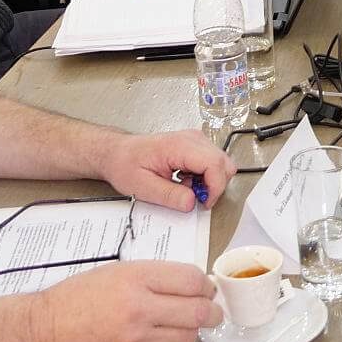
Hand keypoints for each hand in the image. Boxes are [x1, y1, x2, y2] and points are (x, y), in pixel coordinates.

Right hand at [30, 261, 218, 341]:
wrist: (44, 333)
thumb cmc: (76, 300)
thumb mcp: (117, 272)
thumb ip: (155, 276)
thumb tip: (192, 283)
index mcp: (135, 279)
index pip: (191, 279)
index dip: (205, 285)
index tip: (205, 289)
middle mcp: (138, 309)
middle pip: (198, 311)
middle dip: (212, 310)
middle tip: (211, 310)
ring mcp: (136, 340)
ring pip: (188, 338)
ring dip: (191, 332)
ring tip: (179, 326)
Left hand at [97, 130, 236, 212]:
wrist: (117, 152)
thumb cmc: (125, 164)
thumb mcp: (143, 187)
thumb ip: (169, 196)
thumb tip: (192, 203)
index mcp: (179, 146)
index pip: (215, 164)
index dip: (215, 188)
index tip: (204, 203)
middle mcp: (192, 139)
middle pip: (223, 163)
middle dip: (214, 186)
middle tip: (193, 197)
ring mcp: (195, 140)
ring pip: (221, 163)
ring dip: (208, 181)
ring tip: (185, 187)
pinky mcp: (195, 145)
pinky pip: (212, 162)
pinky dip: (204, 177)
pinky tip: (185, 180)